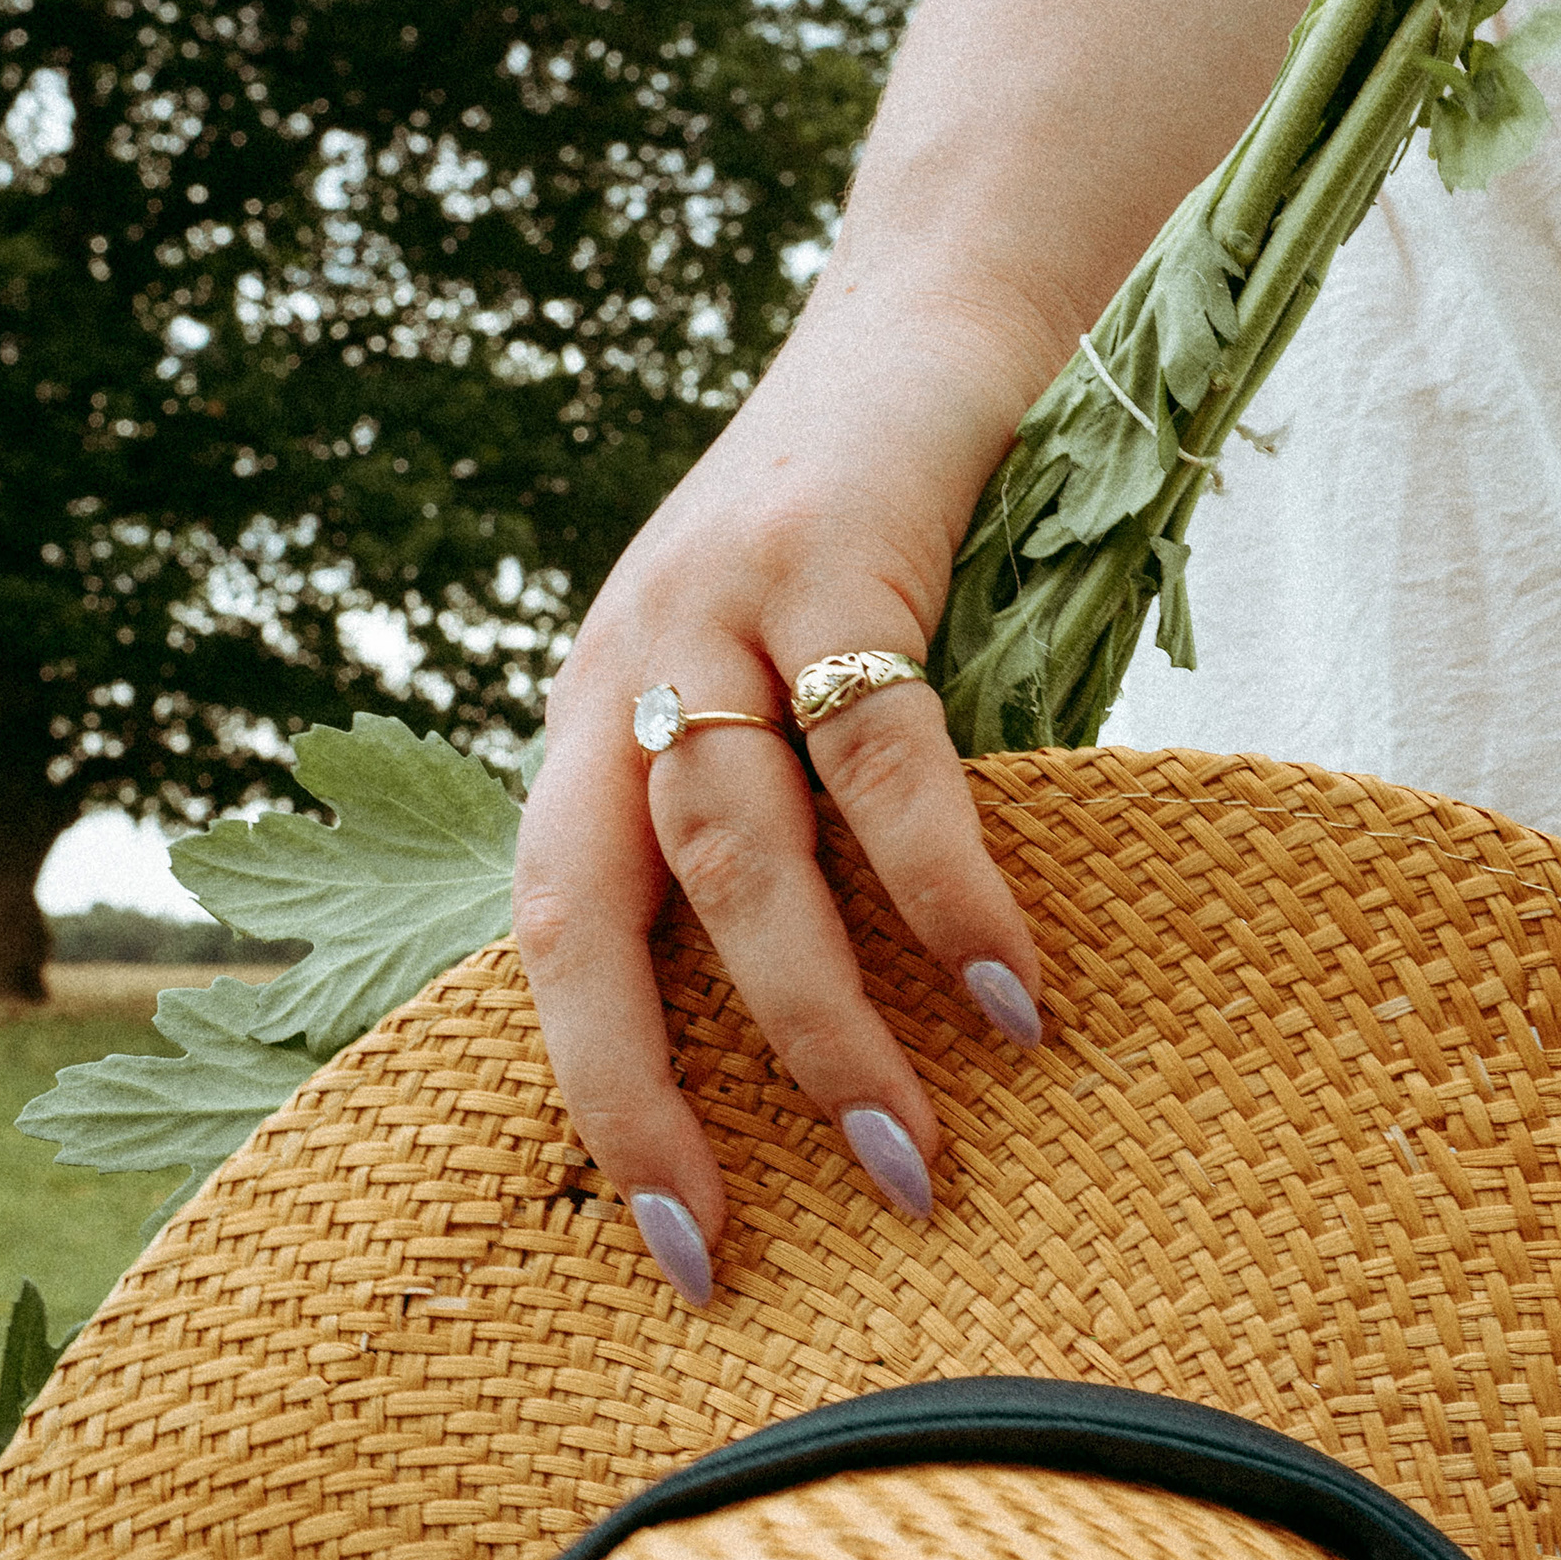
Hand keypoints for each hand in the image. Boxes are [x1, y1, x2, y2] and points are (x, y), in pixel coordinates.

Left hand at [515, 285, 1060, 1305]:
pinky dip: (942, 883)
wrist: (943, 302)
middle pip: (591, 918)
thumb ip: (782, 824)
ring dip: (818, 1022)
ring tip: (909, 1155)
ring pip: (731, 854)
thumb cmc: (886, 535)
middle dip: (648, 1104)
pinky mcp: (836, 551)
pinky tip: (1008, 990)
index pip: (551, 942)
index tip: (683, 1256)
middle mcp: (622, 668)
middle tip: (730, 1257)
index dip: (598, 1103)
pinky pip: (880, 751)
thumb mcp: (782, 681)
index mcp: (593, 718)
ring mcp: (717, 604)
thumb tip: (850, 1046)